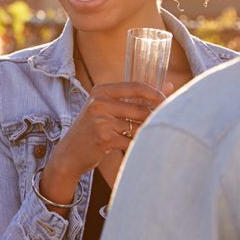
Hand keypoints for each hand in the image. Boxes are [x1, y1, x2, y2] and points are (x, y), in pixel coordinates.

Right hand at [38, 81, 164, 203]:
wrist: (69, 153)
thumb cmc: (93, 129)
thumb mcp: (107, 108)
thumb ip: (136, 98)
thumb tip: (170, 86)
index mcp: (101, 91)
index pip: (136, 87)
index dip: (156, 93)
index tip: (167, 101)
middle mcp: (99, 103)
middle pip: (140, 108)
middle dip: (155, 117)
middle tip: (164, 123)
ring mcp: (100, 121)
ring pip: (138, 126)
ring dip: (147, 133)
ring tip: (148, 136)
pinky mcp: (104, 138)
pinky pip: (131, 141)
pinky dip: (137, 145)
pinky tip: (137, 147)